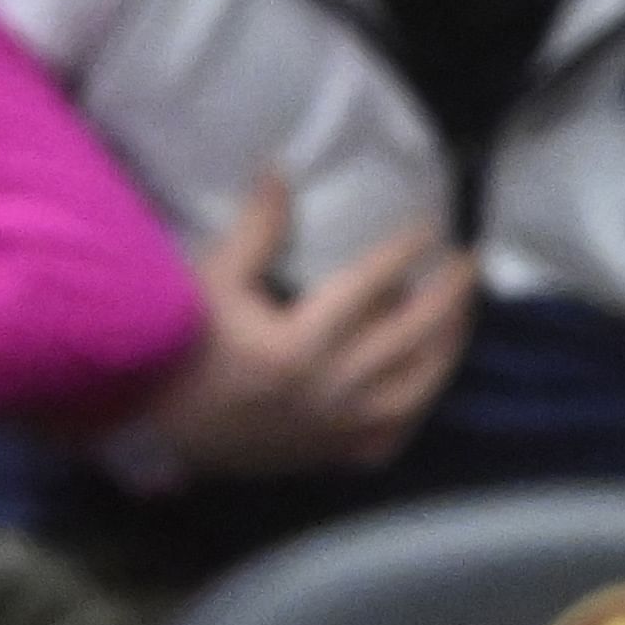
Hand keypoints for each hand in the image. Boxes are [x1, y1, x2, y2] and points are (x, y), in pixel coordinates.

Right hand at [140, 175, 475, 475]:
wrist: (157, 430)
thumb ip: (255, 230)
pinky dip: (418, 405)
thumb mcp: (211, 284)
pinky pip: (392, 435)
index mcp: (296, 347)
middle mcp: (326, 392)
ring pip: (415, 388)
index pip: (368, 288)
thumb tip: (280, 169)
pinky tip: (427, 375)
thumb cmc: (183, 351)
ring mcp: (334, 430)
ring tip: (461, 311)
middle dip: (448, 295)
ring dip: (447, 346)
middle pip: (409, 337)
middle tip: (468, 261)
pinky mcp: (330, 455)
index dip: (403, 253)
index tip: (428, 228)